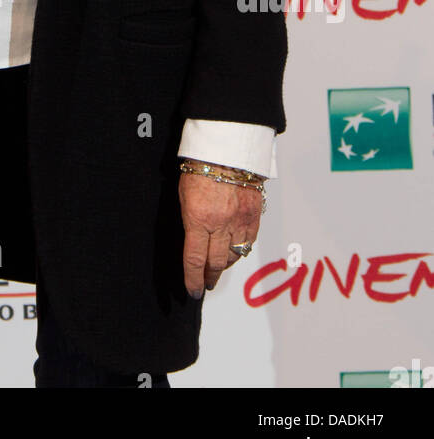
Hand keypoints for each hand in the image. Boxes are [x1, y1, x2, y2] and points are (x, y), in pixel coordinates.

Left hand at [179, 160, 263, 298]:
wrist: (227, 148)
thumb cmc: (200, 167)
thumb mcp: (184, 195)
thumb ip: (190, 221)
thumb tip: (193, 241)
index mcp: (198, 219)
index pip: (195, 260)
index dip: (193, 279)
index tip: (193, 290)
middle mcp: (221, 224)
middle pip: (216, 262)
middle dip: (209, 277)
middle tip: (206, 284)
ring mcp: (240, 220)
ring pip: (234, 255)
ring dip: (224, 265)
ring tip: (218, 269)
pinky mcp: (254, 215)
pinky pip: (249, 242)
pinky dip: (241, 250)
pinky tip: (234, 252)